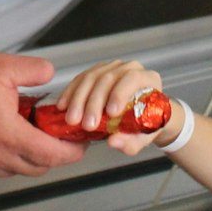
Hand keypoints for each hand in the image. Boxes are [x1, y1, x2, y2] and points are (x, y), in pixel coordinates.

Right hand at [0, 35, 86, 176]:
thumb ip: (35, 71)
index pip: (53, 155)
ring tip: (27, 131)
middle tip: (56, 134)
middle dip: (53, 153)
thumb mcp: (3, 66)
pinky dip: (6, 158)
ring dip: (28, 156)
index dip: (72, 151)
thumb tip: (51, 75)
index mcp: (7, 135)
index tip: (80, 144)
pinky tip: (2, 136)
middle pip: (38, 167)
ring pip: (16, 170)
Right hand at [55, 59, 169, 155]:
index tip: (111, 113)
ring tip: (72, 118)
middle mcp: (130, 69)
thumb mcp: (143, 137)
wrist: (143, 115)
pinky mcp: (97, 72)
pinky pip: (81, 79)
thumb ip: (132, 141)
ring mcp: (112, 68)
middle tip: (87, 124)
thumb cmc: (147, 123)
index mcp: (148, 79)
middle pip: (108, 78)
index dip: (120, 94)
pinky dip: (71, 93)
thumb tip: (114, 142)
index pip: (132, 79)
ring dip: (79, 99)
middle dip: (94, 102)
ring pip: (91, 78)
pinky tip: (64, 106)